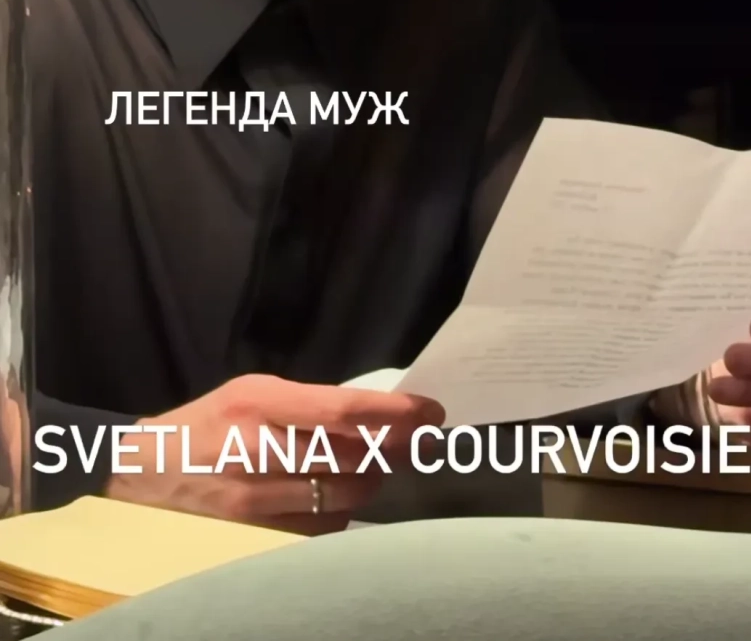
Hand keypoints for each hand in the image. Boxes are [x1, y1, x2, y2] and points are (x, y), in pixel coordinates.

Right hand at [105, 374, 443, 533]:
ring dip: (370, 482)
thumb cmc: (204, 426)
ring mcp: (253, 499)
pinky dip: (340, 514)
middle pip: (350, 455)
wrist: (139, 475)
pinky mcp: (253, 535)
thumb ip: (305, 405)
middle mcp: (256, 449)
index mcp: (257, 401)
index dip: (394, 414)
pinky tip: (338, 499)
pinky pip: (319, 529)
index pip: (341, 409)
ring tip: (377, 468)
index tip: (431, 413)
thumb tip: (373, 417)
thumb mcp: (249, 395)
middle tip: (418, 442)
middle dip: (393, 450)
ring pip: (341, 496)